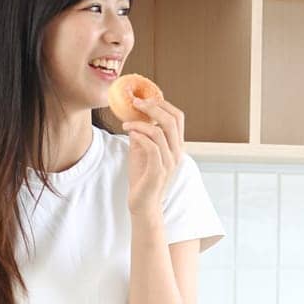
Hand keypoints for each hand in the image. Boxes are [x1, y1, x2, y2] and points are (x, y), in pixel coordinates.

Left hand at [122, 94, 184, 217]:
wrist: (143, 203)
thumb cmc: (142, 177)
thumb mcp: (141, 150)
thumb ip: (142, 134)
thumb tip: (134, 115)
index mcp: (176, 145)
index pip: (177, 116)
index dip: (162, 103)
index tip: (144, 99)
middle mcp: (177, 152)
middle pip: (172, 119)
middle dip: (152, 107)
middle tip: (134, 103)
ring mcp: (169, 162)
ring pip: (160, 132)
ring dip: (140, 123)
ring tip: (126, 124)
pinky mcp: (159, 171)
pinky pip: (152, 147)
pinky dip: (140, 136)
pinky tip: (130, 134)